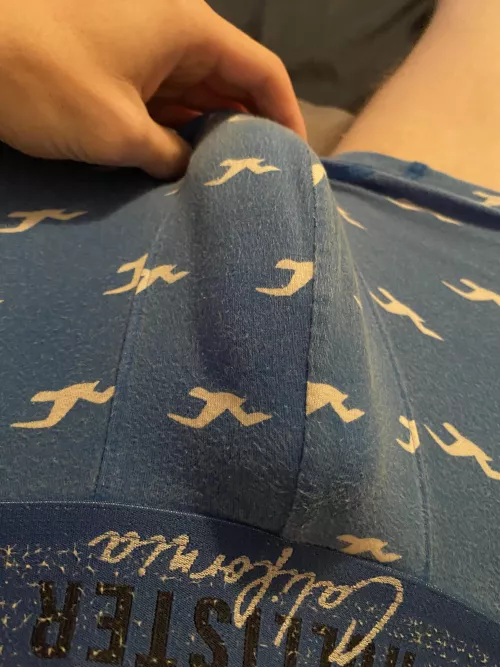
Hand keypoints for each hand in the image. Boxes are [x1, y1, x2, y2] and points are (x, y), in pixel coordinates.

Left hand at [0, 0, 305, 177]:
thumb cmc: (49, 83)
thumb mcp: (120, 132)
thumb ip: (169, 156)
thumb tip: (186, 169)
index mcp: (189, 30)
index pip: (261, 71)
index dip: (287, 116)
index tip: (298, 160)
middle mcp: (175, 30)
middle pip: (233, 81)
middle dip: (252, 129)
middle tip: (266, 179)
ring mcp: (145, 45)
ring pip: (199, 91)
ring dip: (214, 132)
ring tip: (232, 180)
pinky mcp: (119, 64)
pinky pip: (165, 97)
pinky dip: (179, 128)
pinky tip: (188, 162)